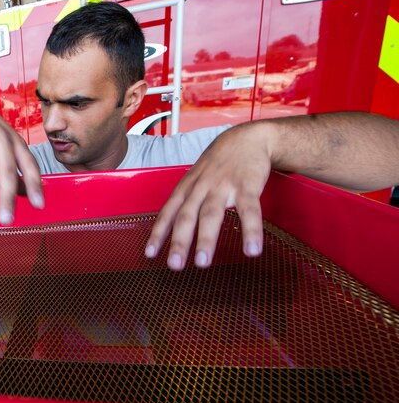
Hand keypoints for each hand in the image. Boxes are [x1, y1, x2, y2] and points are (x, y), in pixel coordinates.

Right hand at [0, 94, 44, 223]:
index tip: (39, 205)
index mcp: (17, 143)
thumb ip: (17, 169)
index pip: (30, 165)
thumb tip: (27, 195)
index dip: (35, 185)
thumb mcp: (8, 145)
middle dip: (7, 197)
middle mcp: (2, 140)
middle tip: (7, 220)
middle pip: (7, 171)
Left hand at [144, 124, 273, 270]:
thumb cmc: (218, 163)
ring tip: (202, 264)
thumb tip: (171, 229)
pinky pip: (250, 211)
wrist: (247, 137)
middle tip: (174, 265)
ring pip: (212, 214)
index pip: (168, 212)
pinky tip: (252, 250)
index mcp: (187, 187)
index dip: (158, 233)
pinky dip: (251, 231)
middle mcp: (201, 187)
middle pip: (186, 216)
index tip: (149, 254)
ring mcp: (224, 186)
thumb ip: (186, 201)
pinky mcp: (248, 185)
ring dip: (206, 240)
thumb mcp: (195, 178)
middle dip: (179, 241)